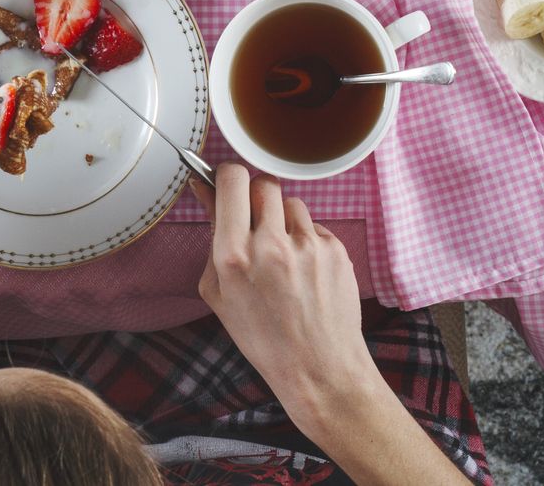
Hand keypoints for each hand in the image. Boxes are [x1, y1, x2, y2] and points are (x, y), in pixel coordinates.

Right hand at [194, 164, 381, 426]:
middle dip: (255, 196)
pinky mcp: (336, 251)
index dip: (226, 176)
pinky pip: (314, 227)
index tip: (226, 183)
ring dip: (283, 220)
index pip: (232, 181)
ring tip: (283, 256)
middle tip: (255, 221)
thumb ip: (212, 238)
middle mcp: (272, 245)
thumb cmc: (262, 336)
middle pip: (263, 183)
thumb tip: (207, 192)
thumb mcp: (218, 292)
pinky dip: (306, 240)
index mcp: (234, 256)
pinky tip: (305, 271)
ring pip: (291, 203)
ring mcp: (308, 247)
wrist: (319, 368)